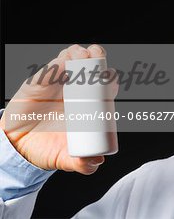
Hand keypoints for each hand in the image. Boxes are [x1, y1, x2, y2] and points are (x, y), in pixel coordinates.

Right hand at [0, 44, 116, 174]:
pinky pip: (56, 62)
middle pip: (95, 66)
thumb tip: (96, 162)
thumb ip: (82, 165)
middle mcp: (79, 89)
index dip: (111, 81)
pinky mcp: (45, 77)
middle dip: (100, 60)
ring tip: (84, 57)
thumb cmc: (47, 147)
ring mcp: (62, 80)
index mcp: (90, 105)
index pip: (106, 87)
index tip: (111, 83)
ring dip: (82, 54)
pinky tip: (66, 60)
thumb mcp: (66, 158)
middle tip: (100, 64)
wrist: (17, 145)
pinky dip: (62, 58)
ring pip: (77, 58)